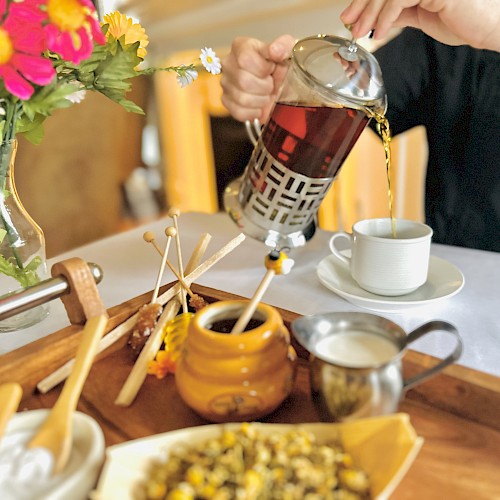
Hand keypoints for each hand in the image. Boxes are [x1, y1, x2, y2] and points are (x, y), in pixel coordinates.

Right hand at [220, 35, 295, 122]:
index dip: (263, 69)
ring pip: (242, 99)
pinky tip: (260, 105)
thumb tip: (276, 51)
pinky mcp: (226, 101)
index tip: (272, 69)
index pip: (245, 59)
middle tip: (271, 84)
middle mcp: (228, 64)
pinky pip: (239, 112)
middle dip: (265, 87)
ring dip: (261, 100)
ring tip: (266, 94)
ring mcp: (225, 83)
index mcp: (241, 46)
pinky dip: (254, 112)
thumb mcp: (287, 50)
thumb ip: (284, 45)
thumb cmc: (280, 65)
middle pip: (244, 81)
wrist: (280, 83)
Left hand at [341, 0, 499, 50]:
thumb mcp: (422, 15)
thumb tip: (379, 18)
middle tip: (348, 22)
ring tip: (360, 32)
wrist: (486, 27)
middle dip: (362, 4)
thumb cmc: (462, 20)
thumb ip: (402, 12)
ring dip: (370, 13)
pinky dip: (385, 18)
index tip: (350, 16)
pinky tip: (380, 32)